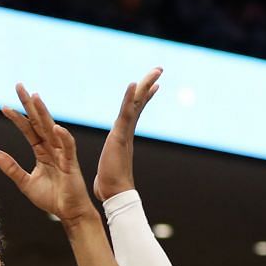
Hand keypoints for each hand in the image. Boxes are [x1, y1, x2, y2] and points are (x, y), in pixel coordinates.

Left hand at [0, 86, 98, 226]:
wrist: (69, 213)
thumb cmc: (51, 198)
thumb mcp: (25, 183)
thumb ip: (11, 167)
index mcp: (42, 152)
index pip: (28, 130)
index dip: (17, 118)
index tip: (4, 107)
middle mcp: (53, 148)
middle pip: (39, 122)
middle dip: (29, 104)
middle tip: (19, 86)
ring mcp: (63, 154)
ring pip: (52, 129)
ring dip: (44, 113)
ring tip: (35, 98)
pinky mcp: (71, 164)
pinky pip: (68, 148)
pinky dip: (63, 137)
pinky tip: (55, 127)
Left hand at [95, 68, 161, 201]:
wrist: (114, 194)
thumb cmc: (109, 186)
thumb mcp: (108, 168)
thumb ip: (109, 167)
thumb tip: (106, 178)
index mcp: (123, 136)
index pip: (134, 111)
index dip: (143, 97)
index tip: (153, 86)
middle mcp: (127, 131)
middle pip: (139, 102)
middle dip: (149, 85)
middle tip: (159, 70)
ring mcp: (125, 132)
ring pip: (136, 103)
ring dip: (146, 85)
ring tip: (157, 71)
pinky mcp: (120, 136)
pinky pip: (126, 113)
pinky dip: (130, 98)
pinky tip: (134, 84)